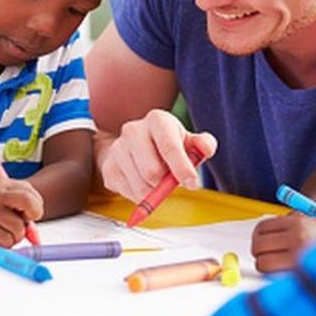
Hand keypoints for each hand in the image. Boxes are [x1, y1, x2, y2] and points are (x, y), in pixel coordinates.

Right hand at [0, 177, 42, 246]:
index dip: (35, 206)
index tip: (30, 214)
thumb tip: (33, 224)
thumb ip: (15, 201)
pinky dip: (6, 242)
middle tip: (25, 224)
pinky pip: (5, 239)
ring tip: (8, 235)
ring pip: (18, 227)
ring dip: (17, 236)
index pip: (30, 192)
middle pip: (29, 203)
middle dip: (33, 216)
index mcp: (2, 183)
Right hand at [99, 109, 216, 201]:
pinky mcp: (108, 167)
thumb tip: (207, 149)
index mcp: (157, 120)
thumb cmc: (166, 143)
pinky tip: (143, 183)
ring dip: (154, 192)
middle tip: (170, 182)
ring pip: (140, 186)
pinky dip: (141, 196)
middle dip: (165, 184)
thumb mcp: (187, 140)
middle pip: (151, 171)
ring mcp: (117, 148)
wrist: (134, 145)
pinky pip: (128, 193)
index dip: (181, 168)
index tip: (192, 183)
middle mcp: (133, 130)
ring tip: (157, 182)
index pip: (169, 146)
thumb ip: (203, 144)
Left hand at [251, 199, 315, 272]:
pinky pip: (276, 280)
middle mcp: (297, 240)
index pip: (262, 228)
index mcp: (300, 222)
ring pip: (263, 265)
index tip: (264, 241)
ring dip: (268, 266)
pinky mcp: (301, 279)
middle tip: (269, 254)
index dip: (260, 235)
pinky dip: (278, 279)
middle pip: (257, 246)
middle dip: (260, 251)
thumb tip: (288, 215)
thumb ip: (306, 210)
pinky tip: (290, 276)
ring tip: (280, 266)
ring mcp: (298, 261)